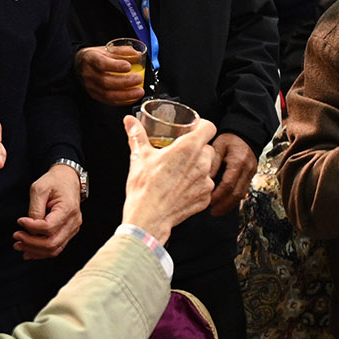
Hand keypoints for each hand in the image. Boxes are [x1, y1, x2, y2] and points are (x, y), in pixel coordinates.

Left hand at [11, 164, 83, 258]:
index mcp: (68, 209)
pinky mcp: (68, 233)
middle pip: (51, 243)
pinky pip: (56, 247)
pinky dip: (41, 252)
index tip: (19, 221)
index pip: (48, 227)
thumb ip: (35, 209)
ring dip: (35, 251)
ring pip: (54, 249)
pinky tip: (28, 251)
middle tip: (16, 236)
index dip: (31, 227)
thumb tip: (29, 227)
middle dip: (31, 243)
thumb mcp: (39, 189)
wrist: (68, 179)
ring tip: (18, 245)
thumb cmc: (54, 182)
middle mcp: (73, 222)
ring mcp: (72, 229)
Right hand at [76, 44, 145, 106]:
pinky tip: (133, 98)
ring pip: (108, 94)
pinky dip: (123, 101)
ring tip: (139, 91)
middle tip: (139, 79)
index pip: (101, 63)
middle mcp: (88, 73)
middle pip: (106, 81)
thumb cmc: (94, 57)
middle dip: (126, 82)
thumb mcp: (105, 49)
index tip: (128, 66)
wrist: (79, 65)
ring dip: (126, 95)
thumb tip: (138, 54)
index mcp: (90, 58)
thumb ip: (122, 51)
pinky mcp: (94, 95)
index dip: (116, 66)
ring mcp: (91, 86)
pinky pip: (109, 101)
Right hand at [120, 115, 219, 239]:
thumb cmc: (145, 187)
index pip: (209, 127)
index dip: (202, 126)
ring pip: (208, 167)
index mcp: (188, 148)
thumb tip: (129, 121)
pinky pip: (205, 186)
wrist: (149, 217)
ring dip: (197, 167)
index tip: (193, 128)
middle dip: (197, 149)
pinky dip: (196, 186)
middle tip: (180, 154)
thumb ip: (137, 134)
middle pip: (208, 148)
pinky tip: (180, 188)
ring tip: (179, 173)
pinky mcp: (205, 198)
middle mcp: (202, 163)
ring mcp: (206, 182)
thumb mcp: (139, 156)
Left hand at [207, 133, 258, 215]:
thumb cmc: (230, 139)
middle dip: (225, 205)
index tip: (208, 201)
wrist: (246, 134)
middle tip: (212, 212)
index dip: (218, 195)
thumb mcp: (218, 145)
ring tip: (217, 211)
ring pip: (242, 194)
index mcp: (238, 162)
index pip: (229, 183)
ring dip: (230, 205)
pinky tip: (225, 204)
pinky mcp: (251, 176)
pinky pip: (243, 191)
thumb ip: (212, 161)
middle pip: (237, 193)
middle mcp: (247, 170)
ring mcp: (251, 174)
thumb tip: (205, 178)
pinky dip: (234, 199)